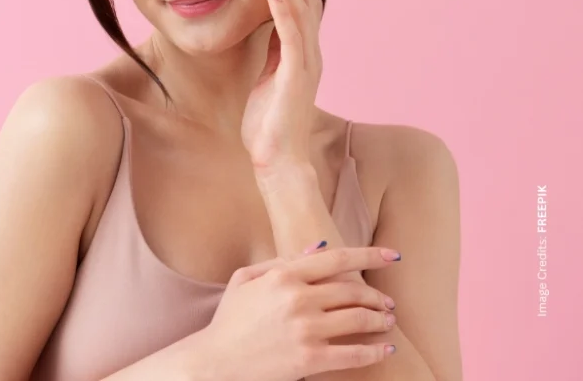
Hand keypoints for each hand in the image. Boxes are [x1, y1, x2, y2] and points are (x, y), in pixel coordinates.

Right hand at [195, 244, 400, 380]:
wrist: (215, 361)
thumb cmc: (229, 320)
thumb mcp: (245, 279)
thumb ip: (280, 261)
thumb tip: (319, 248)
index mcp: (283, 276)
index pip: (337, 259)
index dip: (370, 255)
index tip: (392, 255)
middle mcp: (298, 299)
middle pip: (354, 290)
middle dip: (377, 296)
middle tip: (388, 302)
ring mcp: (306, 330)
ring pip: (360, 318)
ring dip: (381, 319)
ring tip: (387, 322)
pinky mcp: (310, 359)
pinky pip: (355, 353)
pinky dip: (376, 351)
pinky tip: (386, 349)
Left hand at [241, 0, 323, 172]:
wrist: (277, 160)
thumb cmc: (268, 121)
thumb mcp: (269, 72)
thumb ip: (274, 45)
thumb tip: (269, 17)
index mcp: (301, 47)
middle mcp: (310, 49)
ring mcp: (306, 61)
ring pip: (300, 8)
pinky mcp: (296, 76)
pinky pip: (291, 37)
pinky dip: (284, 11)